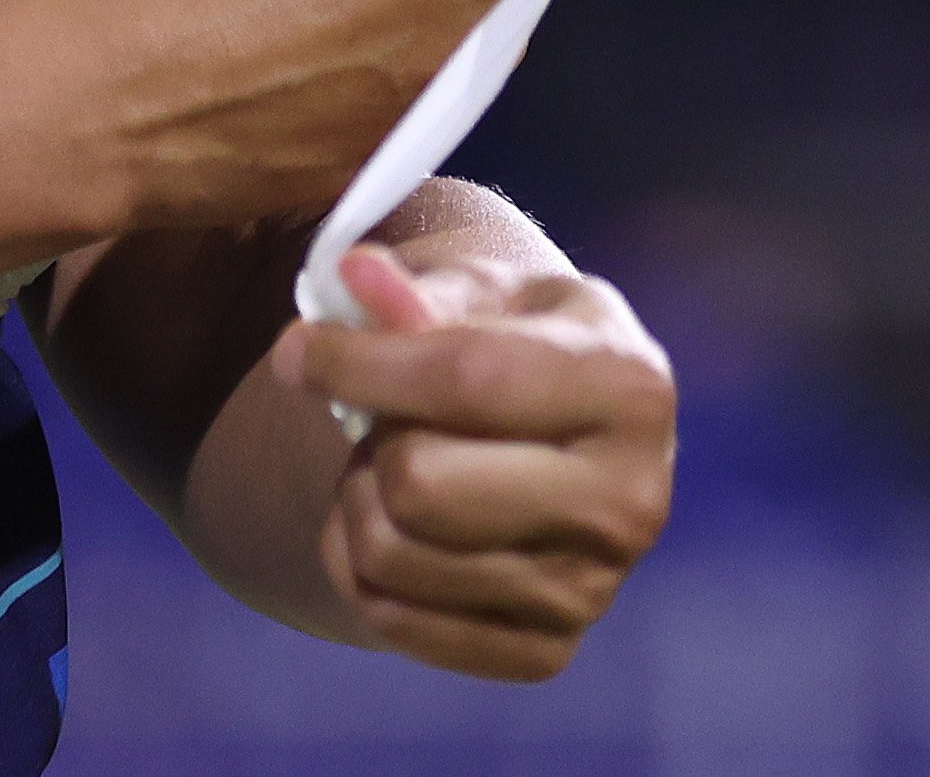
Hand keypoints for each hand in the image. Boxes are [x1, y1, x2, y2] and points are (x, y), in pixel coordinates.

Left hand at [274, 246, 677, 681]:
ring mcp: (593, 588)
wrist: (554, 434)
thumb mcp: (480, 291)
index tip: (297, 351)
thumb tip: (351, 277)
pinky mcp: (547, 652)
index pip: (467, 379)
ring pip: (391, 556)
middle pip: (422, 485)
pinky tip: (387, 522)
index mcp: (631, 388)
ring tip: (387, 463)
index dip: (361, 363)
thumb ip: (414, 289)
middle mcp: (631, 500)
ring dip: (356, 500)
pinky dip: (357, 567)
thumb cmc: (513, 342)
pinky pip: (393, 621)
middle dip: (370, 441)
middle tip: (375, 417)